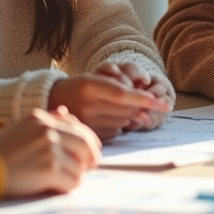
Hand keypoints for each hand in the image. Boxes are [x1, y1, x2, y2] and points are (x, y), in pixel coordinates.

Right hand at [0, 107, 101, 197]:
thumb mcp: (21, 127)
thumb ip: (46, 119)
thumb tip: (66, 111)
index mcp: (41, 118)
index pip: (76, 125)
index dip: (88, 140)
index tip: (92, 151)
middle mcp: (47, 130)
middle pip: (85, 143)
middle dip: (90, 157)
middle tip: (90, 167)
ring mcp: (49, 148)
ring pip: (79, 166)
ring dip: (74, 176)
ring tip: (60, 180)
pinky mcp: (49, 169)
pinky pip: (72, 181)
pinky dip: (67, 187)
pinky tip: (56, 187)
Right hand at [49, 72, 171, 139]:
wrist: (50, 101)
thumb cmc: (77, 87)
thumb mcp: (94, 78)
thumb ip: (120, 88)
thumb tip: (145, 113)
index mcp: (88, 85)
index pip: (122, 94)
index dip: (144, 99)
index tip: (163, 104)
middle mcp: (87, 105)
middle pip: (126, 109)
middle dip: (136, 106)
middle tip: (136, 102)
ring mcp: (86, 123)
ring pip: (122, 122)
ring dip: (126, 116)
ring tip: (110, 108)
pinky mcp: (88, 136)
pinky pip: (114, 132)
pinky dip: (117, 125)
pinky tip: (104, 118)